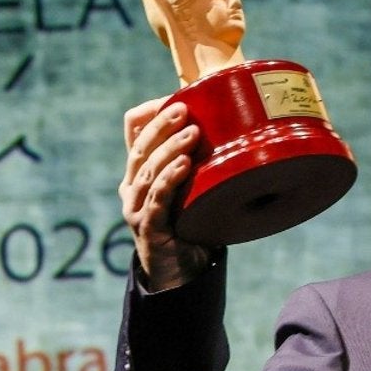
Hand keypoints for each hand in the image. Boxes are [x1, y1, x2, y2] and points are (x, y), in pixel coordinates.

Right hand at [120, 97, 209, 290]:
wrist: (179, 272)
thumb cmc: (190, 225)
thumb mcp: (193, 187)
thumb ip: (202, 161)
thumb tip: (239, 126)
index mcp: (139, 170)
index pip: (134, 130)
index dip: (151, 112)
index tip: (174, 98)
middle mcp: (131, 186)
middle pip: (141, 146)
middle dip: (163, 125)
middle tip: (185, 108)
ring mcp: (135, 207)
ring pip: (148, 170)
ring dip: (170, 148)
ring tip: (192, 133)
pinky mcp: (147, 227)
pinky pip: (157, 198)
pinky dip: (170, 179)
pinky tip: (184, 165)